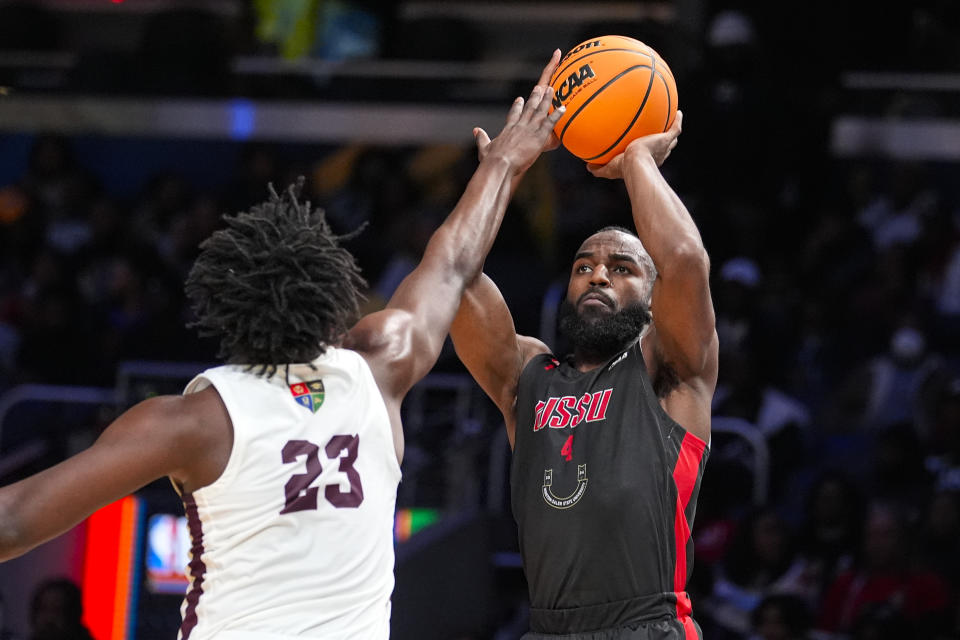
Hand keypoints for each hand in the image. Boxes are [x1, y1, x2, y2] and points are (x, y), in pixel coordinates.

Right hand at [474, 50, 564, 173]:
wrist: (499, 164)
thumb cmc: (491, 160)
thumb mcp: (484, 148)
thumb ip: (481, 138)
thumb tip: (476, 130)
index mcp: (508, 129)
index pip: (514, 114)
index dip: (517, 106)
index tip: (520, 99)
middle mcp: (520, 125)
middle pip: (529, 108)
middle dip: (535, 97)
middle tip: (539, 88)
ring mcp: (530, 129)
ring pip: (540, 111)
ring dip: (547, 100)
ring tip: (552, 90)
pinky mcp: (538, 136)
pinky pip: (550, 123)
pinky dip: (557, 115)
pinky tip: (564, 108)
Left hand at [587, 110, 682, 179]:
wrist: (635, 165)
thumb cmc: (623, 169)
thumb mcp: (608, 170)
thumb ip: (599, 169)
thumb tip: (588, 167)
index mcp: (647, 160)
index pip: (650, 155)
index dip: (650, 150)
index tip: (647, 145)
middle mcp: (658, 154)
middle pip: (664, 146)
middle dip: (664, 140)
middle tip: (660, 132)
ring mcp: (663, 146)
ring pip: (671, 137)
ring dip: (672, 128)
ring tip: (673, 118)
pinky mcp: (666, 139)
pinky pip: (675, 127)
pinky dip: (678, 120)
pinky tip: (678, 112)